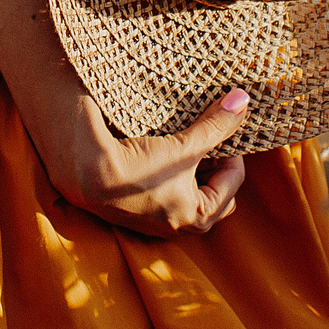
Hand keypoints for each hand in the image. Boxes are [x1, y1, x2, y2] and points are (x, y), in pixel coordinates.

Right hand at [35, 88, 251, 238]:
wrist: (86, 173)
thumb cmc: (138, 166)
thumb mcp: (184, 146)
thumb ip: (216, 126)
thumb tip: (243, 101)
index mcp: (198, 218)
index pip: (234, 179)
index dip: (231, 149)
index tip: (221, 126)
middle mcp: (181, 227)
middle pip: (217, 190)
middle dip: (215, 163)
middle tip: (206, 136)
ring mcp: (159, 221)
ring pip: (193, 190)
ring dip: (194, 168)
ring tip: (187, 142)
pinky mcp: (141, 209)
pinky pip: (171, 191)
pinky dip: (173, 174)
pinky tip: (164, 153)